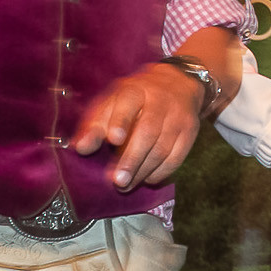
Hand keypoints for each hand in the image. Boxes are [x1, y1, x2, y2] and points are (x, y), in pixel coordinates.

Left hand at [73, 60, 206, 190]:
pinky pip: (177, 157)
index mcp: (135, 91)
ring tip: (126, 186)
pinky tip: (147, 179)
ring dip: (144, 171)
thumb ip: (95, 124)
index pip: (128, 105)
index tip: (113, 140)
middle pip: (148, 132)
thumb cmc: (136, 98)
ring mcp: (178, 116)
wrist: (179, 84)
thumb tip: (80, 148)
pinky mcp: (190, 131)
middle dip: (132, 159)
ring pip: (162, 148)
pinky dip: (161, 172)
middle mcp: (160, 101)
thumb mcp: (113, 102)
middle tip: (118, 181)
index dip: (120, 122)